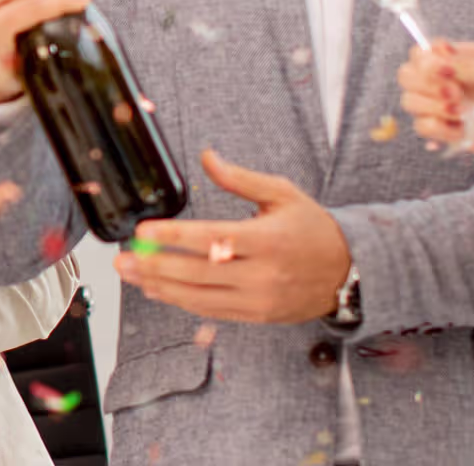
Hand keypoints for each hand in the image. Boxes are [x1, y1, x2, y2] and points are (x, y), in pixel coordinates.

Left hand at [114, 150, 350, 323]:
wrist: (350, 272)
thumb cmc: (312, 227)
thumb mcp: (281, 193)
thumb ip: (240, 178)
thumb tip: (206, 156)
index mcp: (267, 240)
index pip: (211, 238)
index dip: (174, 236)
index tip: (144, 232)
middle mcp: (262, 274)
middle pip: (199, 273)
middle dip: (156, 266)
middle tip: (123, 259)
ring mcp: (259, 300)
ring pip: (200, 297)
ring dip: (161, 287)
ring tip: (131, 274)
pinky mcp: (257, 316)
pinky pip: (212, 311)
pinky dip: (181, 302)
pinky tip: (158, 290)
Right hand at [398, 41, 473, 155]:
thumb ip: (468, 64)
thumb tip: (436, 55)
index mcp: (459, 60)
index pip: (420, 53)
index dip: (425, 62)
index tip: (448, 73)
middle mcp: (446, 81)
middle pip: (407, 76)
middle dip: (426, 86)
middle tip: (456, 94)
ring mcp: (445, 107)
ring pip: (409, 102)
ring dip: (431, 107)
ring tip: (462, 113)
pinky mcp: (449, 132)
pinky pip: (423, 128)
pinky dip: (439, 130)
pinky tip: (461, 129)